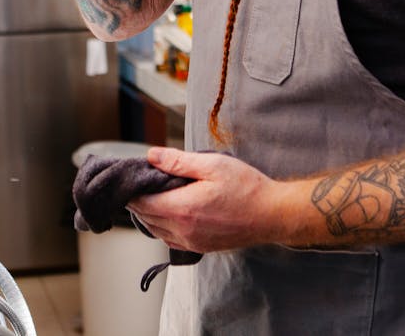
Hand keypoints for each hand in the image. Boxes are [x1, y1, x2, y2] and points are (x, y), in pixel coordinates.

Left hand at [127, 147, 293, 253]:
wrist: (273, 215)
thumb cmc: (247, 187)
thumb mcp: (212, 165)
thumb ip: (178, 161)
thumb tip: (151, 156)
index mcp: (182, 209)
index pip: (141, 203)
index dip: (132, 190)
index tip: (132, 176)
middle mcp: (183, 230)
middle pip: (145, 217)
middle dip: (138, 200)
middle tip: (140, 181)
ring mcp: (192, 242)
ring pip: (156, 230)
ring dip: (149, 214)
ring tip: (153, 194)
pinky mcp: (201, 247)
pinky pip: (170, 240)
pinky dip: (162, 226)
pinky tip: (168, 212)